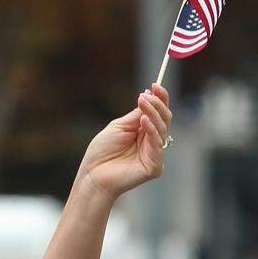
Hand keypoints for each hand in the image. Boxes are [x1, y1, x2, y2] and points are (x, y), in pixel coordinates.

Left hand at [77, 83, 171, 199]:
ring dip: (153, 113)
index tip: (155, 84)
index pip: (157, 113)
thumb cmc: (102, 151)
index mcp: (144, 132)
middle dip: (158, 104)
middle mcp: (152, 142)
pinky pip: (157, 145)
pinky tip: (144, 120)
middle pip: (164, 119)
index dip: (160, 99)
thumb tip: (149, 96)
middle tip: (148, 94)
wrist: (93, 174)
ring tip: (143, 101)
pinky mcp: (155, 166)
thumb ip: (136, 115)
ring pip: (162, 129)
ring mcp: (155, 154)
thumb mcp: (119, 127)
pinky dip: (152, 131)